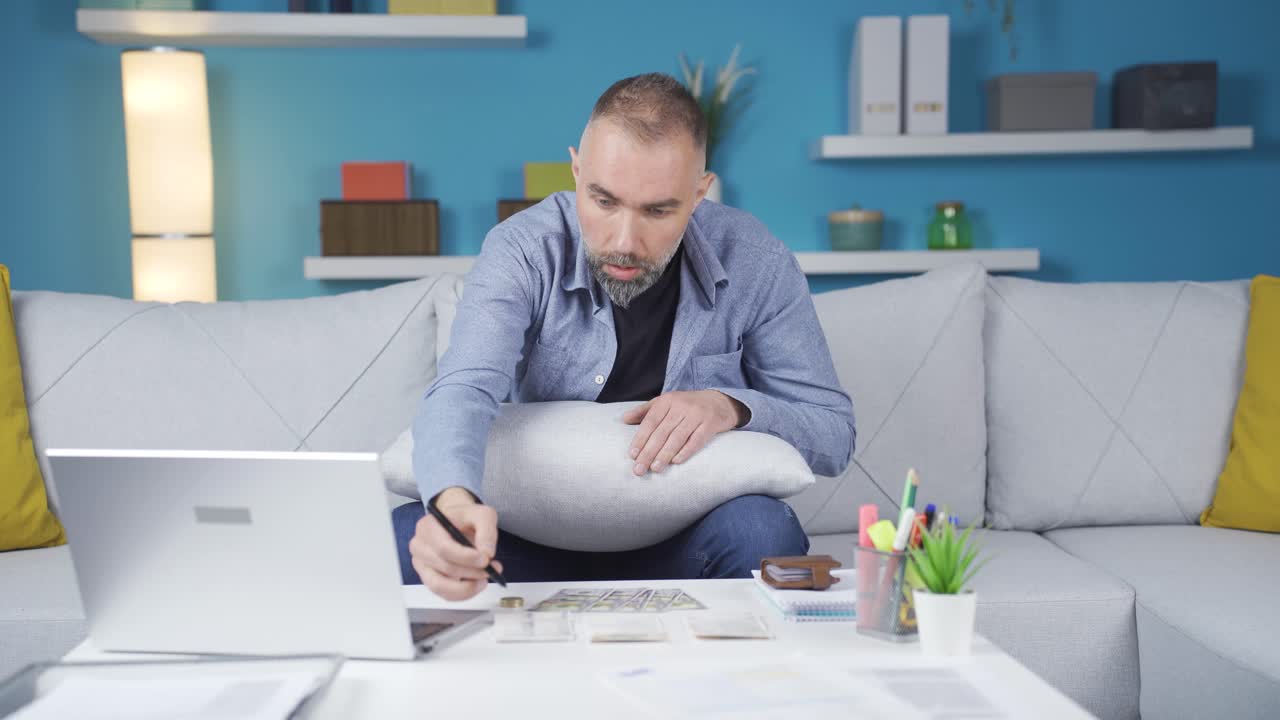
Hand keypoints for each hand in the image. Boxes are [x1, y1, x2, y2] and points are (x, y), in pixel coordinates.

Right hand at [408, 487, 501, 600]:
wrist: (456, 524)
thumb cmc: (465, 519)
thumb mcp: (482, 515)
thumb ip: (487, 531)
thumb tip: (487, 553)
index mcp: (428, 527)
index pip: (444, 548)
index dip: (466, 557)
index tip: (486, 559)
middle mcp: (420, 546)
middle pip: (444, 567)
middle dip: (471, 572)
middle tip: (490, 570)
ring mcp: (422, 565)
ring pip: (440, 586)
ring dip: (466, 587)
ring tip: (483, 580)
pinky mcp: (428, 579)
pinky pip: (444, 594)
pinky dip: (463, 593)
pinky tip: (475, 584)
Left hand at [622, 390, 748, 475]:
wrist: (719, 401)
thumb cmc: (687, 405)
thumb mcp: (666, 403)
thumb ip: (645, 411)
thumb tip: (623, 419)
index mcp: (667, 400)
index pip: (650, 422)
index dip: (640, 439)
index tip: (632, 455)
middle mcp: (681, 406)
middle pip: (662, 432)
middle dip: (649, 452)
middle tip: (639, 469)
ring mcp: (697, 415)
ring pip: (678, 437)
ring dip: (665, 454)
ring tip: (655, 468)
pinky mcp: (711, 424)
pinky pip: (697, 439)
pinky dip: (686, 451)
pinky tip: (676, 462)